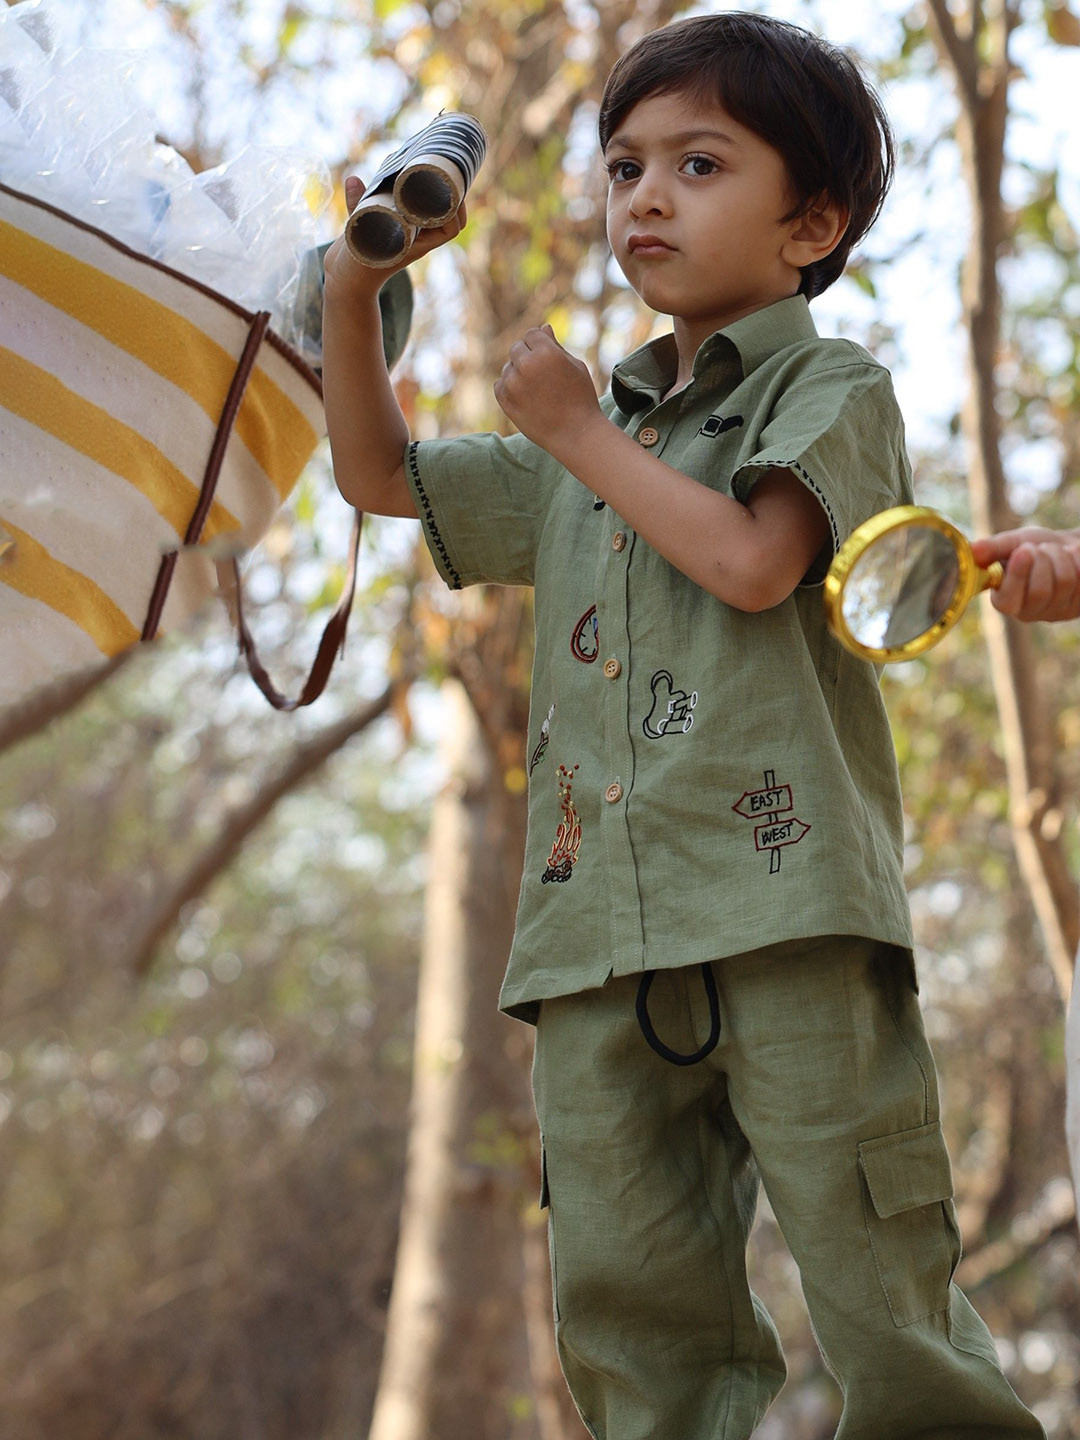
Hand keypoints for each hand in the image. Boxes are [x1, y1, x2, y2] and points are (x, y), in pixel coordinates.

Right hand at [322, 175, 467, 300]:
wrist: (348, 278)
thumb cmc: (357, 266)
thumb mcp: (358, 238)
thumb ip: (357, 208)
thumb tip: (352, 179)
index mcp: (420, 245)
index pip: (450, 229)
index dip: (454, 211)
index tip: (447, 191)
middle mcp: (419, 236)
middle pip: (447, 214)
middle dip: (449, 191)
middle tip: (443, 166)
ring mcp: (410, 228)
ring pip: (432, 206)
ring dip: (435, 187)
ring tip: (430, 161)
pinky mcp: (398, 220)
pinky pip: (414, 202)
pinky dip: (414, 186)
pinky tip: (408, 166)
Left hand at [494, 325, 602, 456]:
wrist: (575, 434)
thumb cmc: (581, 398)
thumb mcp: (575, 366)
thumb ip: (556, 346)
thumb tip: (543, 329)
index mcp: (546, 352)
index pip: (532, 334)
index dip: (540, 344)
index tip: (548, 358)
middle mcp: (526, 365)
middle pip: (517, 348)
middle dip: (528, 356)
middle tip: (543, 376)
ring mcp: (513, 384)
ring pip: (508, 367)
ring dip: (518, 373)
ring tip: (537, 390)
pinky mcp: (505, 401)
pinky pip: (500, 385)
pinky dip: (510, 388)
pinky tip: (526, 398)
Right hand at [971, 526, 1079, 621]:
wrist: (1066, 547)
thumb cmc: (1035, 547)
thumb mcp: (1012, 543)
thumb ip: (992, 548)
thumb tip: (971, 550)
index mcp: (1004, 599)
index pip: (1007, 602)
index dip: (1017, 576)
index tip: (1023, 550)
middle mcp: (1028, 611)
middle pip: (1039, 592)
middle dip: (1042, 560)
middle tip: (1038, 548)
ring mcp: (1055, 611)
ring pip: (1063, 584)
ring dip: (1060, 556)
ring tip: (1054, 550)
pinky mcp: (1077, 607)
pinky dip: (1077, 558)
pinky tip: (1072, 555)